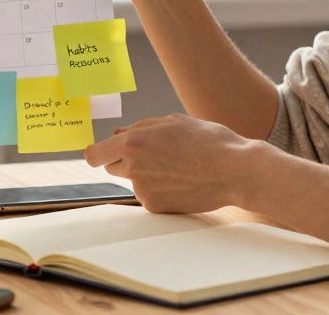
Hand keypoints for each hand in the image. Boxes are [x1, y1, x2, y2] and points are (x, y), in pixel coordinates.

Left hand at [84, 114, 260, 213]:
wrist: (234, 170)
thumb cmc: (206, 140)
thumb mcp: (172, 122)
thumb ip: (140, 128)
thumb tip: (117, 134)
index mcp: (132, 142)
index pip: (94, 154)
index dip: (97, 153)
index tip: (104, 152)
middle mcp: (132, 168)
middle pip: (112, 167)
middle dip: (124, 160)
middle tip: (153, 155)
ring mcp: (143, 190)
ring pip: (133, 181)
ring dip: (144, 174)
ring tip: (175, 167)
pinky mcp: (156, 206)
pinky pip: (148, 195)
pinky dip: (159, 189)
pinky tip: (181, 181)